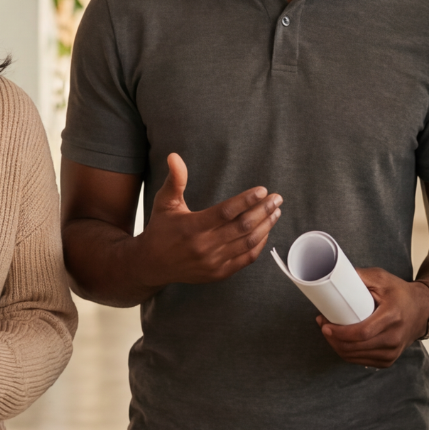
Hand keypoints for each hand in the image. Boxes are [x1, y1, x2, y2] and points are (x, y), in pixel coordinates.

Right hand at [137, 153, 281, 285]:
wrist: (151, 265)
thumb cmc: (160, 229)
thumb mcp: (165, 203)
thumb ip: (175, 180)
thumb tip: (174, 156)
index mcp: (192, 226)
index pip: (226, 212)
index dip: (247, 200)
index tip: (263, 190)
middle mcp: (204, 246)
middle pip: (242, 226)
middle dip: (264, 210)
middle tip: (277, 198)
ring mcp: (213, 262)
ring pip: (248, 242)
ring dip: (266, 226)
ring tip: (276, 212)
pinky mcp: (219, 273)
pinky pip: (246, 258)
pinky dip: (259, 244)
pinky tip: (266, 231)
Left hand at [317, 268, 428, 367]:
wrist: (422, 310)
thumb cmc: (400, 293)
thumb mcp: (383, 278)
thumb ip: (361, 276)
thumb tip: (336, 276)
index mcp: (392, 316)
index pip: (362, 332)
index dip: (340, 332)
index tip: (325, 325)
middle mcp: (394, 338)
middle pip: (355, 347)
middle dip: (333, 339)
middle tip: (323, 325)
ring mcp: (392, 352)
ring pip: (355, 356)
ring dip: (337, 346)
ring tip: (329, 333)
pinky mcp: (388, 360)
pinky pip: (361, 361)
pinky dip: (347, 354)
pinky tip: (341, 343)